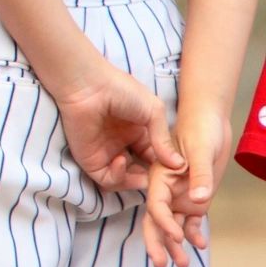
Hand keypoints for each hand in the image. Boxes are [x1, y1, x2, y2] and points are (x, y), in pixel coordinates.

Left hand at [48, 56, 182, 192]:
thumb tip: (179, 165)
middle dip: (154, 180)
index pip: (156, 159)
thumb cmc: (120, 90)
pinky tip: (121, 160)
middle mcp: (122, 145)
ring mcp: (106, 154)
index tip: (179, 173)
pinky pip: (107, 179)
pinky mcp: (90, 159)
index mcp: (137, 133)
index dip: (167, 168)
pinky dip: (118, 176)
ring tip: (145, 174)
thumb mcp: (152, 112)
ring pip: (126, 181)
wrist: (88, 84)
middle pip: (142, 173)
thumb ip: (163, 140)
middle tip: (164, 181)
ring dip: (137, 182)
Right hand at [143, 111, 229, 266]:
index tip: (176, 237)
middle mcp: (166, 189)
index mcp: (160, 176)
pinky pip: (190, 220)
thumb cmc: (200, 129)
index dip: (164, 222)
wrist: (209, 121)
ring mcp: (180, 195)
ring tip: (183, 264)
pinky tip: (200, 244)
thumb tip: (198, 201)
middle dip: (157, 243)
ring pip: (172, 224)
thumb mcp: (201, 150)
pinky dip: (193, 233)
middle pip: (156, 220)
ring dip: (175, 244)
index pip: (156, 205)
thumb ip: (198, 174)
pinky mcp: (194, 198)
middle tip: (160, 264)